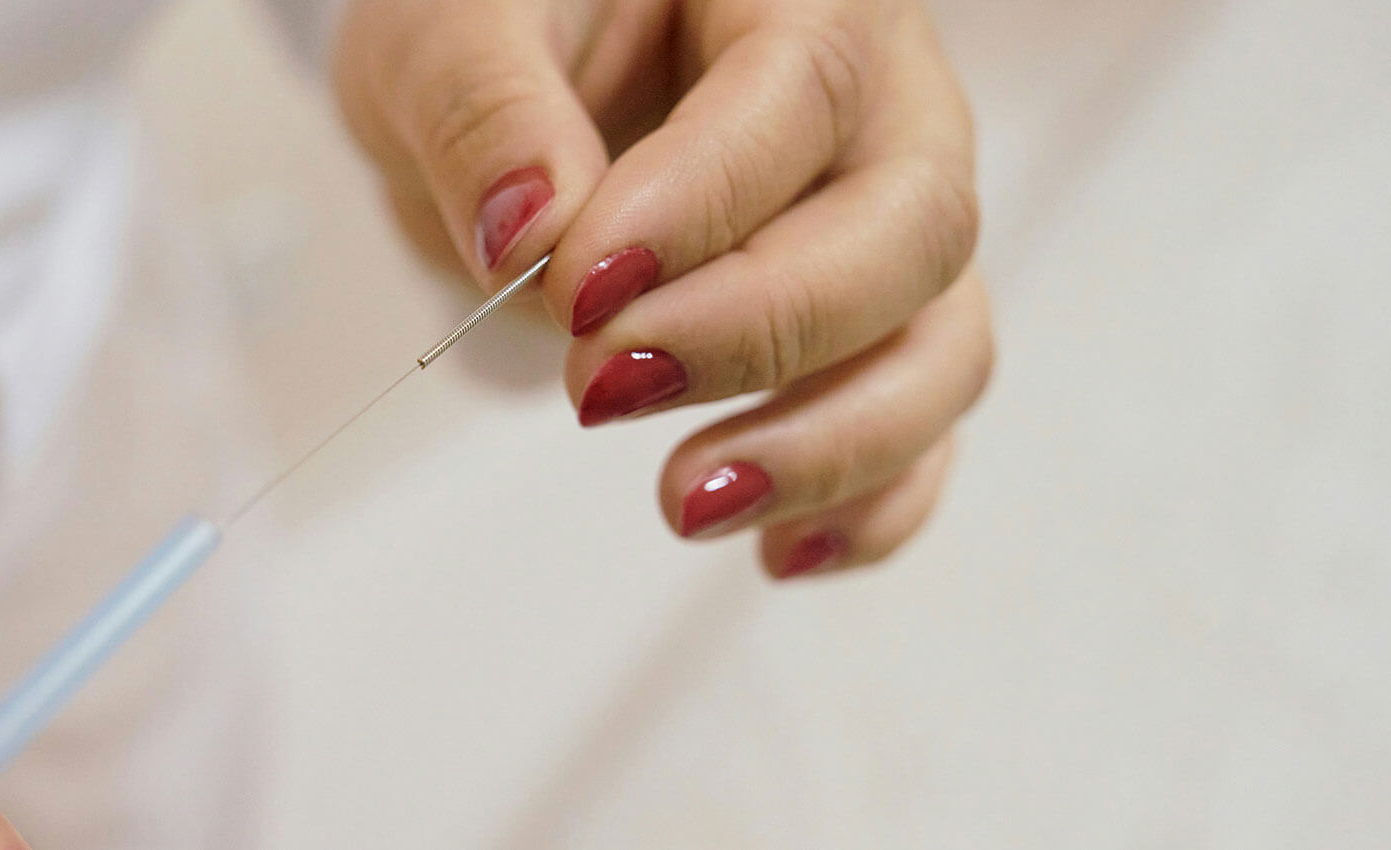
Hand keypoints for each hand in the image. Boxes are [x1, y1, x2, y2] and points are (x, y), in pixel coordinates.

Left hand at [336, 0, 991, 577]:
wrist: (517, 88)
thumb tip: (532, 228)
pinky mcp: (876, 334)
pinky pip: (919, 427)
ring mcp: (892, 231)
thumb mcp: (449, 23)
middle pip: (911, 229)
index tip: (582, 290)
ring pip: (941, 345)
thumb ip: (485, 104)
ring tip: (685, 502)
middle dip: (764, 332)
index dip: (705, 202)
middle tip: (603, 391)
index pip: (801, 89)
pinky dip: (867, 504)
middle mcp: (884, 108)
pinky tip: (775, 550)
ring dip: (830, 446)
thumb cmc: (498, 27)